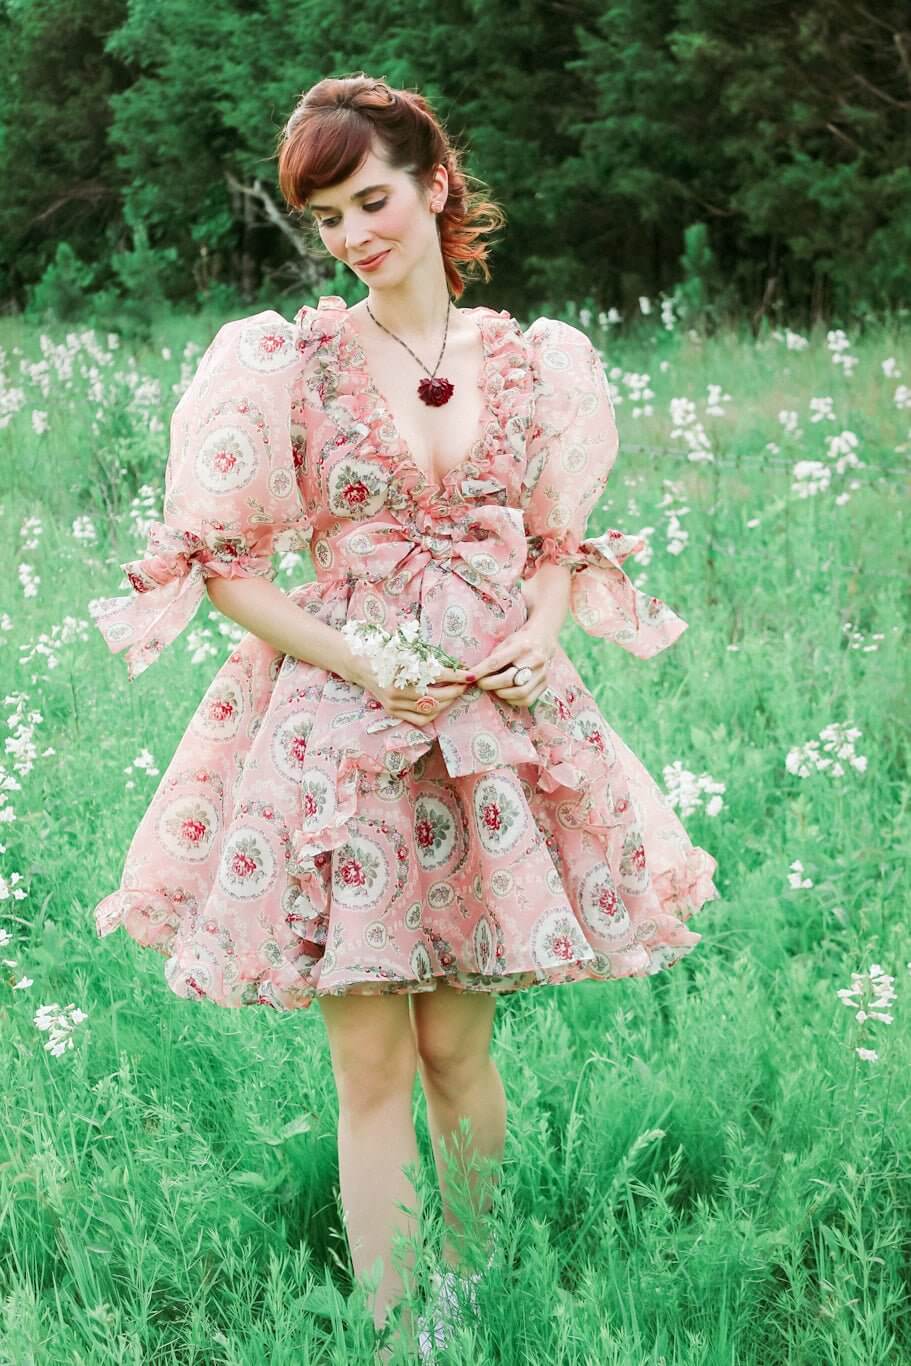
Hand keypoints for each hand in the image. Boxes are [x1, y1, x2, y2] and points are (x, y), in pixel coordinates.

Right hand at [347, 660, 466, 728]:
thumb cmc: (385, 652)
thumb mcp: (406, 651)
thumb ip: (427, 660)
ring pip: (429, 711)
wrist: (359, 664)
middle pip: (435, 697)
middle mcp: (396, 691)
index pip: (436, 675)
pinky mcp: (392, 711)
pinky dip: (434, 713)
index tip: (470, 674)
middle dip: (454, 691)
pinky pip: (420, 719)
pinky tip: (441, 703)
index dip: (456, 675)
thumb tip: (454, 666)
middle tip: (464, 684)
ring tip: (454, 692)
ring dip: (446, 703)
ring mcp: (394, 704)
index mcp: (400, 671)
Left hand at [467, 626, 555, 707]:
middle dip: (491, 684)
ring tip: (495, 689)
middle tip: (481, 684)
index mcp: (522, 646)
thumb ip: (493, 657)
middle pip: (509, 679)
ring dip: (502, 694)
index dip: (481, 671)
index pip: (497, 662)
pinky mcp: (545, 684)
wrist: (543, 641)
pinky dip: (513, 700)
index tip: (470, 677)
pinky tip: (507, 694)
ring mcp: (542, 674)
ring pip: (520, 692)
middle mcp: (535, 660)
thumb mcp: (505, 643)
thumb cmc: (518, 642)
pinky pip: (527, 700)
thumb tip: (475, 675)